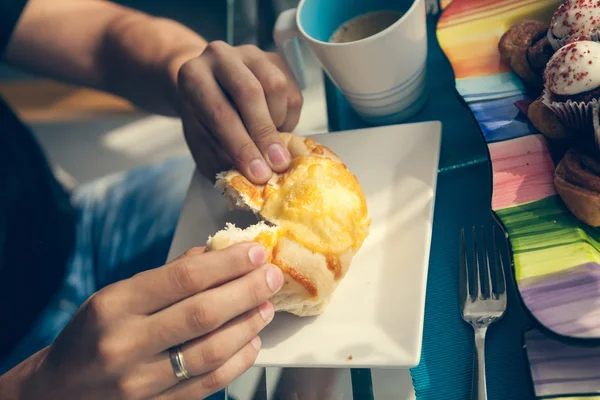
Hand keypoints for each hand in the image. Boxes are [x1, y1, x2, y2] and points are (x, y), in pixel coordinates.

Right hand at [18, 243, 282, 399]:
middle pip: (203, 313)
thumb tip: (215, 254)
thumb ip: (166, 277)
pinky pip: (209, 383)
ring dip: (248, 326)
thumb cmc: (91, 335)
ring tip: (266, 307)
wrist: (56, 393)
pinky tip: (252, 342)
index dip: (227, 263)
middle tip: (272, 277)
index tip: (256, 252)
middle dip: (247, 291)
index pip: (183, 278)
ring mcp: (140, 382)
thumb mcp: (115, 296)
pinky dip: (238, 361)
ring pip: (211, 351)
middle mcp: (125, 343)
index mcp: (114, 305)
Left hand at [177, 41, 303, 183]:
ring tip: (270, 143)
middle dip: (264, 134)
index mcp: (193, 76)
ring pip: (276, 87)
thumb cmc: (204, 121)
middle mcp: (220, 56)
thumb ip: (221, 159)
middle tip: (277, 165)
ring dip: (277, 123)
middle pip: (250, 93)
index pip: (220, 112)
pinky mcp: (275, 60)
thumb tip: (253, 175)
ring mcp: (250, 54)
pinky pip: (292, 92)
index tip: (258, 174)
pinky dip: (289, 118)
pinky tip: (276, 128)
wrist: (209, 89)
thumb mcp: (202, 143)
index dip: (241, 146)